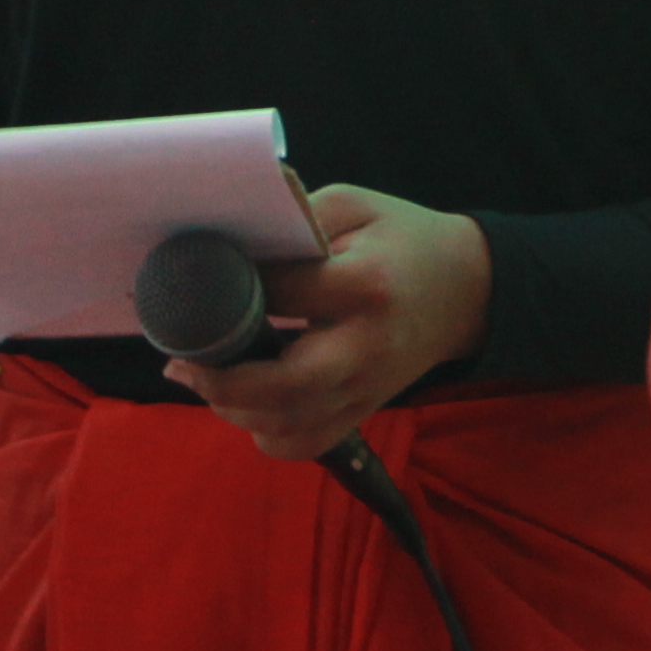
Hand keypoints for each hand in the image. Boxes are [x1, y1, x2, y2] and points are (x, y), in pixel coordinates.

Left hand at [165, 184, 490, 463]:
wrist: (469, 288)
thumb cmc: (404, 239)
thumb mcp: (354, 207)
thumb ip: (294, 220)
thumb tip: (228, 243)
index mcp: (366, 285)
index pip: (281, 296)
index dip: (230, 289)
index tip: (199, 282)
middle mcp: (366, 346)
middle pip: (282, 388)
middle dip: (218, 380)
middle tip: (181, 361)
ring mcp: (367, 387)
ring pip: (285, 425)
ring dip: (231, 407)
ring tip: (206, 377)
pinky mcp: (364, 409)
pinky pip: (304, 444)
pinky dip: (264, 434)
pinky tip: (247, 405)